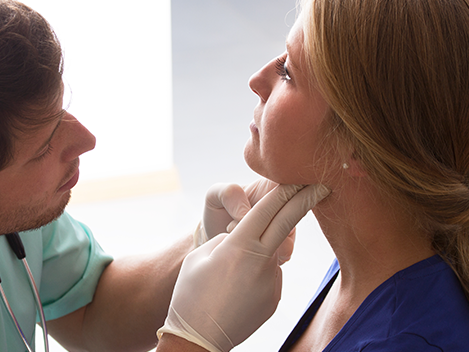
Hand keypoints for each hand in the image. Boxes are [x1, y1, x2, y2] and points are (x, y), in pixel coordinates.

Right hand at [159, 183, 330, 351]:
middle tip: (323, 184)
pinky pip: (268, 276)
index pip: (268, 210)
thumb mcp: (201, 255)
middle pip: (287, 223)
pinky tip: (235, 292)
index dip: (286, 190)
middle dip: (306, 201)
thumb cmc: (191, 292)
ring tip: (227, 280)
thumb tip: (246, 238)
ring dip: (258, 254)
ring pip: (270, 254)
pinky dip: (256, 275)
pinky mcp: (275, 298)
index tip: (302, 177)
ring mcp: (272, 282)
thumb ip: (228, 239)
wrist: (198, 338)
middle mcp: (262, 261)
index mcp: (240, 246)